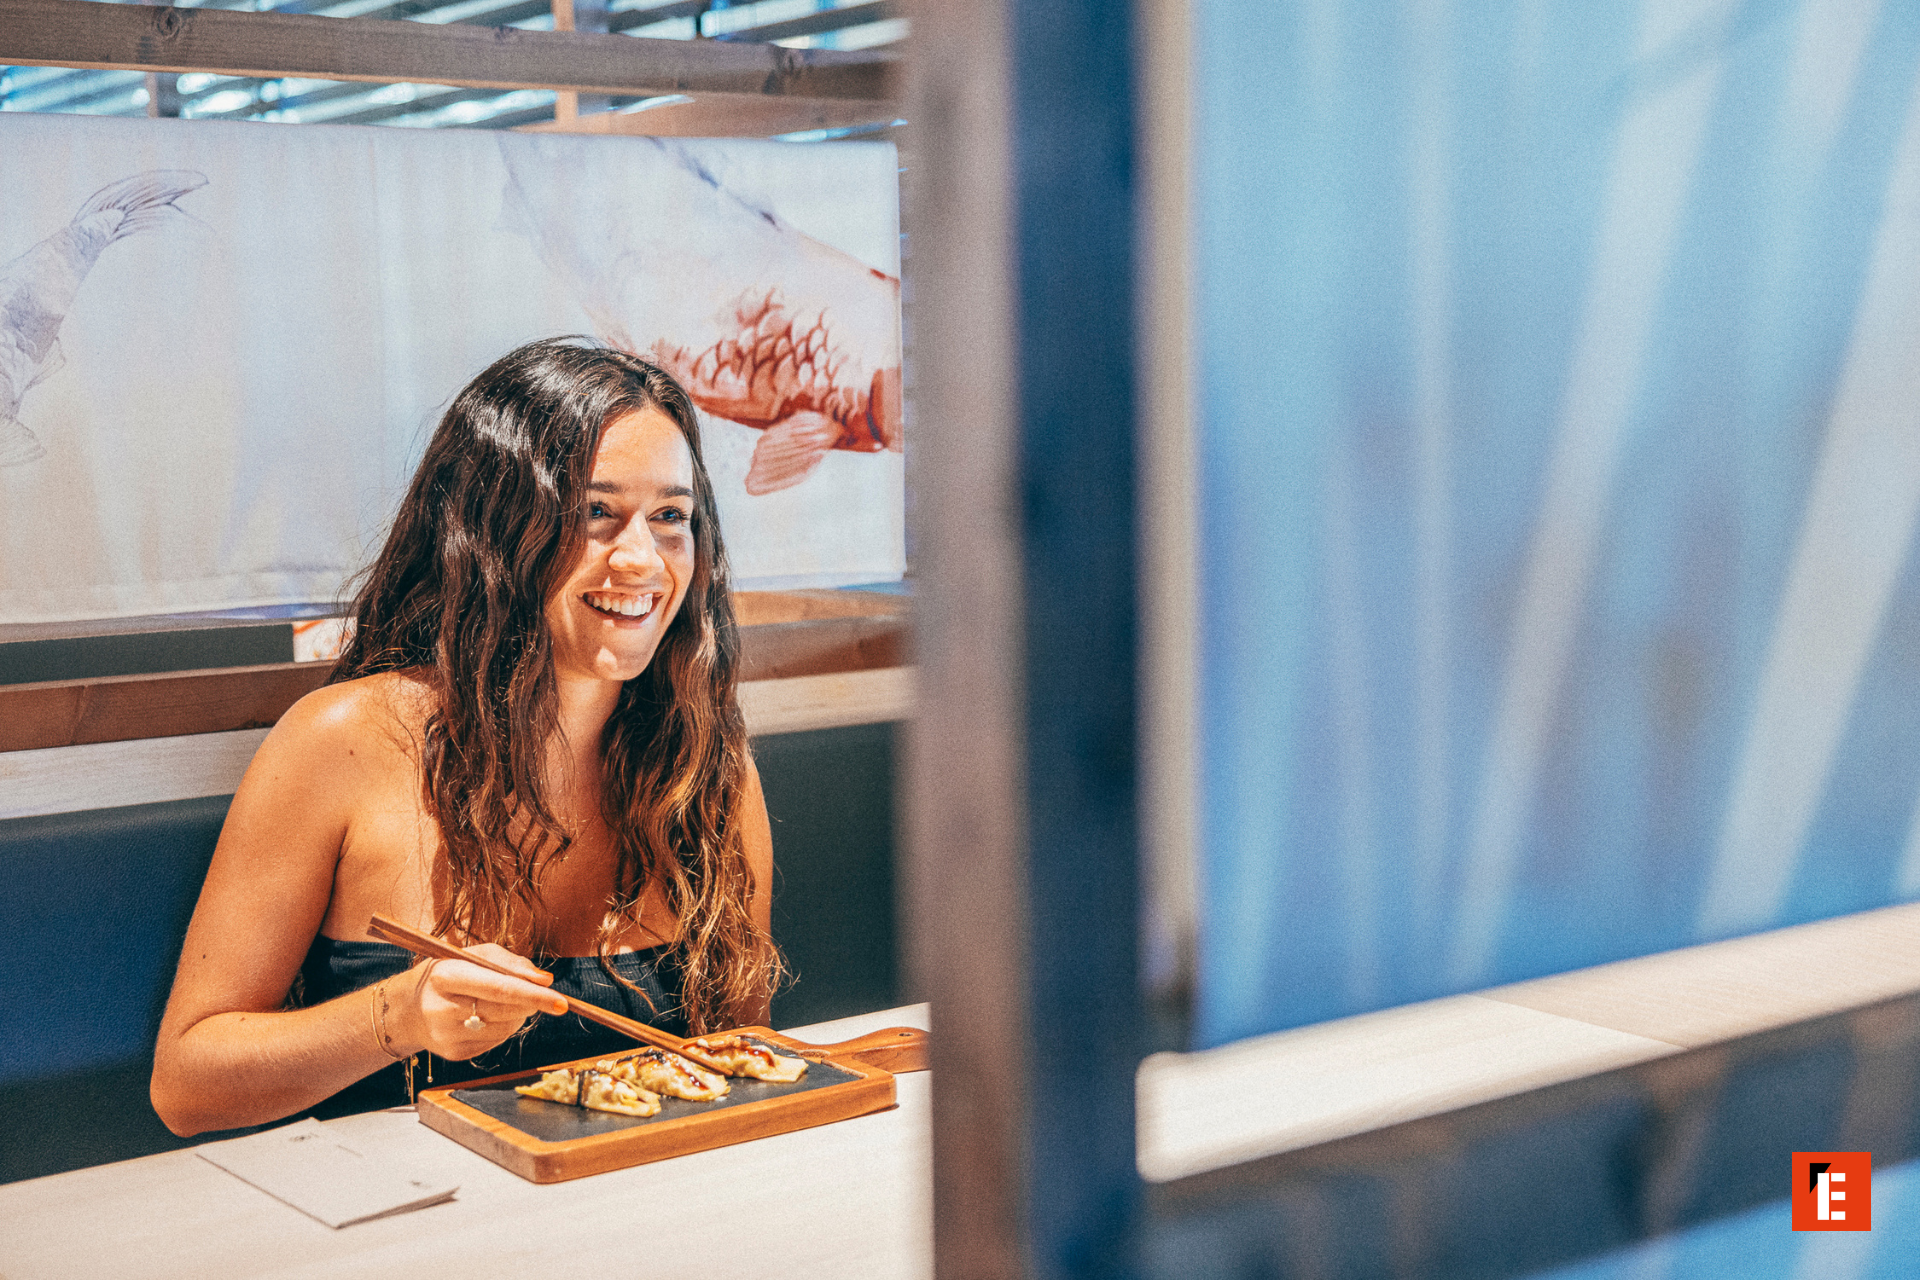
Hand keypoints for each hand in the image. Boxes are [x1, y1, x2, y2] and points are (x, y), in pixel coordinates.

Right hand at [386, 944, 568, 1059]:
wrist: (408, 1008)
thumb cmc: (447, 974)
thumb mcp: (472, 955)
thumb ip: (511, 963)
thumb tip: (545, 979)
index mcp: (447, 976)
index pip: (500, 988)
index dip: (534, 995)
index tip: (561, 1001)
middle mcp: (444, 1009)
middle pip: (507, 1010)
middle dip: (531, 1003)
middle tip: (536, 994)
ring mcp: (447, 1036)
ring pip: (506, 1028)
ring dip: (518, 1014)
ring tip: (499, 1001)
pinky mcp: (454, 1054)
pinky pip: (497, 1041)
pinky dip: (503, 1028)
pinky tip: (486, 1017)